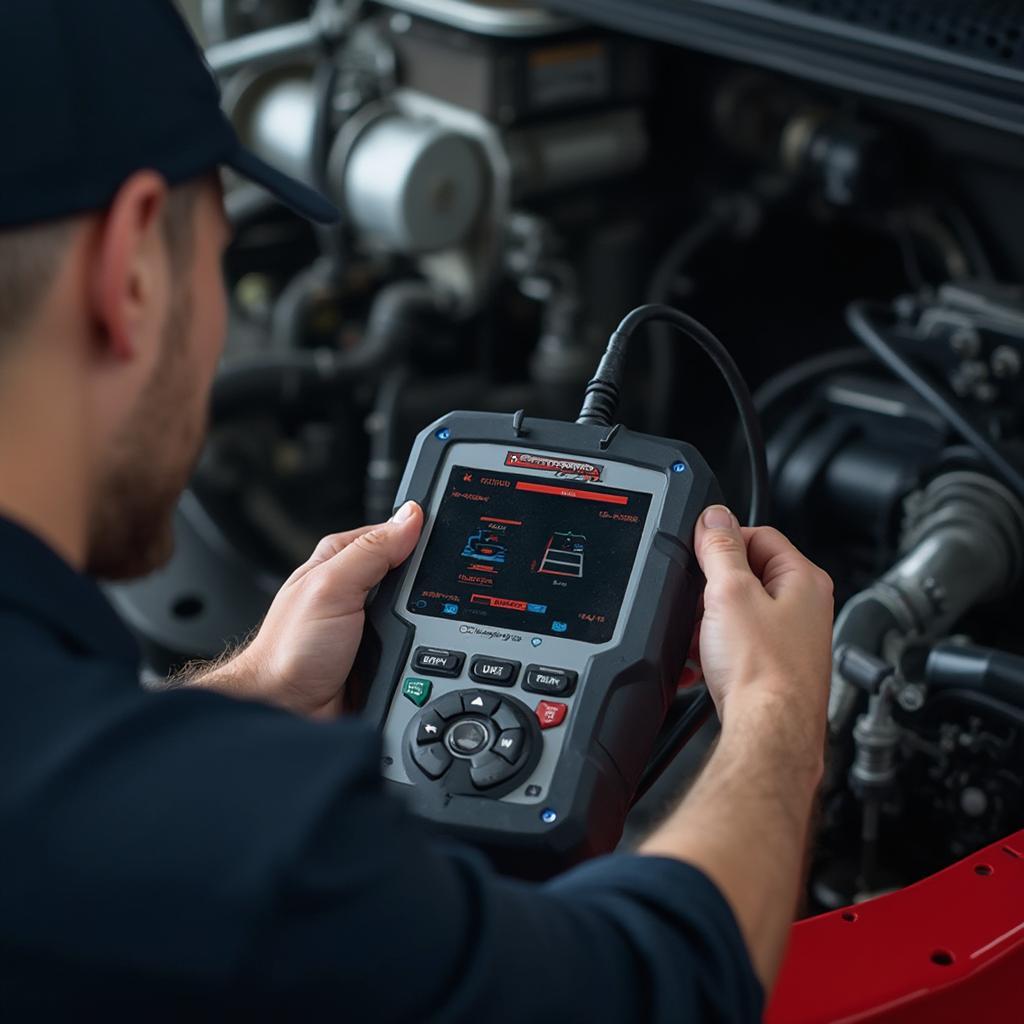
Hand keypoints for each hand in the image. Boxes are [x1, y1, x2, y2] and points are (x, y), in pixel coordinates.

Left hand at [205, 501, 422, 717]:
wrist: (287, 711)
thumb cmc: (289, 651)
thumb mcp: (331, 588)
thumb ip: (371, 551)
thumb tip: (410, 517)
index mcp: (341, 559)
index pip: (392, 532)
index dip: (416, 535)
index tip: (442, 542)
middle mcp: (357, 588)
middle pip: (412, 574)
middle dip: (422, 587)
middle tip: (411, 604)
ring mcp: (372, 623)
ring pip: (420, 611)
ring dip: (423, 623)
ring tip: (408, 636)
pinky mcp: (384, 654)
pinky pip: (418, 645)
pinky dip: (422, 651)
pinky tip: (414, 656)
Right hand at [693, 504, 832, 766]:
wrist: (769, 734)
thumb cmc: (763, 671)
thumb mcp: (729, 592)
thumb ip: (720, 549)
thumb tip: (715, 516)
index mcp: (804, 580)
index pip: (760, 535)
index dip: (724, 541)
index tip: (700, 552)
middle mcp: (805, 608)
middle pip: (748, 575)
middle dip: (713, 588)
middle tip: (698, 601)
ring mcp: (792, 640)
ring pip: (738, 613)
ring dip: (711, 622)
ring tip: (700, 638)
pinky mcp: (775, 669)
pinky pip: (738, 646)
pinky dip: (716, 650)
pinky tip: (702, 664)